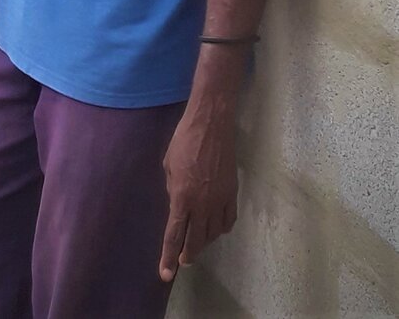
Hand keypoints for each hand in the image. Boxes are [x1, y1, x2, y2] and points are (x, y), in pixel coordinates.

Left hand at [159, 100, 238, 281]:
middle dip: (188, 254)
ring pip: (213, 233)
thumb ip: (172, 188)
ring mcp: (220, 200)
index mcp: (181, 197)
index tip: (166, 274)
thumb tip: (178, 204)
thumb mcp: (168, 164)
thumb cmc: (184, 140)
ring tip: (197, 244)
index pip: (175, 235)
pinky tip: (216, 229)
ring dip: (204, 242)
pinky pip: (228, 220)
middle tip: (182, 262)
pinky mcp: (232, 193)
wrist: (211, 124)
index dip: (169, 256)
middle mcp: (202, 204)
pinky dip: (221, 229)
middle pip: (196, 240)